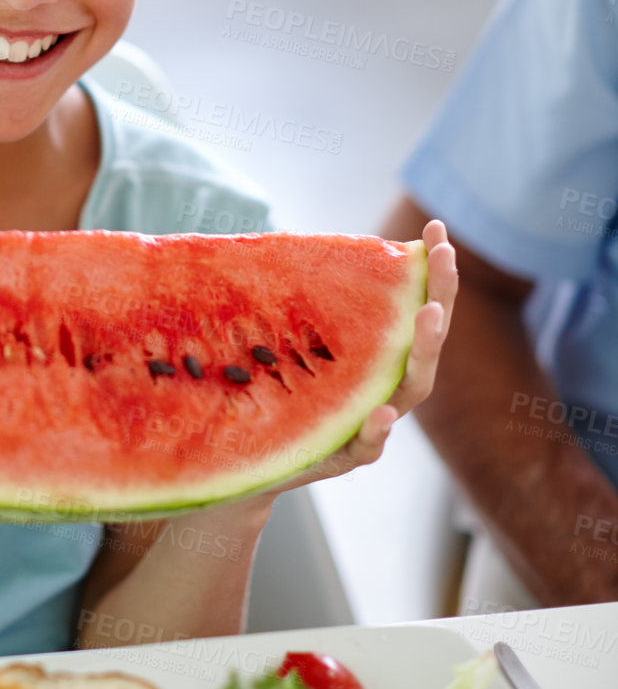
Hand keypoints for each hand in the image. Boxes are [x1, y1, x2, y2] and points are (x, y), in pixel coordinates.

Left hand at [248, 219, 457, 499]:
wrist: (243, 460)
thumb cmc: (272, 390)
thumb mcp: (282, 338)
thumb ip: (293, 300)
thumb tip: (281, 237)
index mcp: (375, 353)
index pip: (412, 305)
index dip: (429, 270)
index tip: (436, 228)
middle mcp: (382, 385)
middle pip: (424, 340)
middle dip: (440, 295)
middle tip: (445, 256)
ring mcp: (369, 422)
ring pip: (411, 389)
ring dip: (425, 350)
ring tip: (429, 314)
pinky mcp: (342, 456)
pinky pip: (368, 446)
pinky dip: (378, 430)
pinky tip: (383, 412)